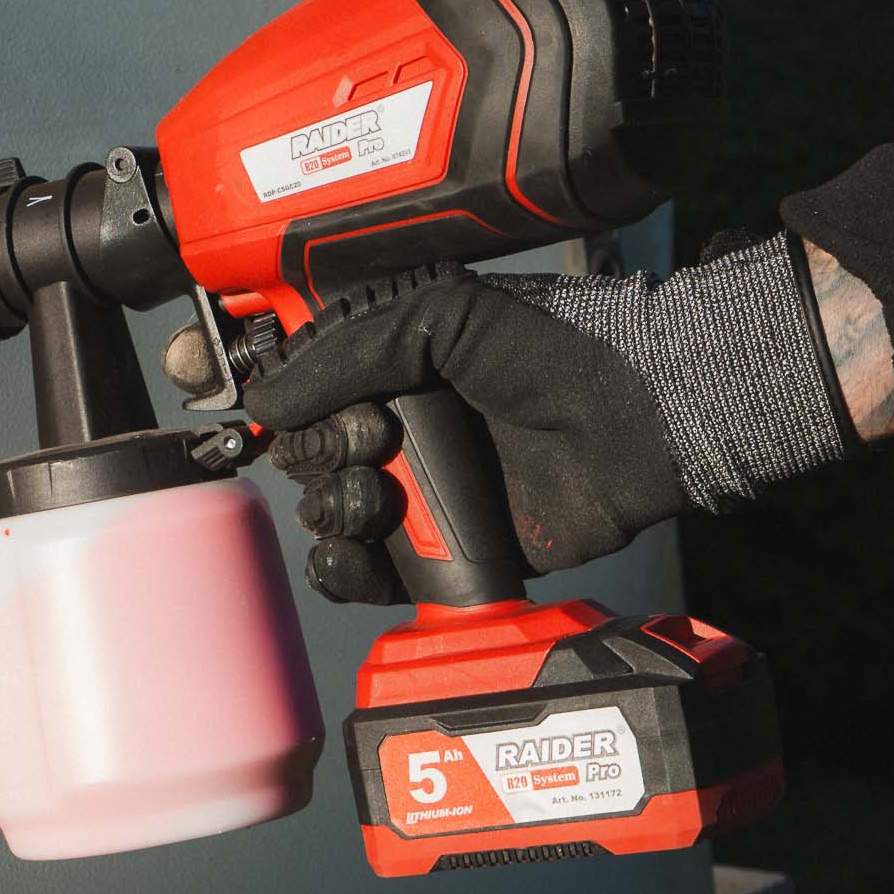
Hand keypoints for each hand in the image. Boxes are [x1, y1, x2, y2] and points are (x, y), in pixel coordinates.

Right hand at [239, 267, 691, 603]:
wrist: (629, 423)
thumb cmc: (551, 352)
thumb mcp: (441, 316)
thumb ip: (346, 351)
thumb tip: (264, 402)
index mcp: (387, 368)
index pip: (299, 393)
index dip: (285, 403)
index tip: (301, 402)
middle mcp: (395, 430)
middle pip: (305, 459)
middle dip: (320, 457)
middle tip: (379, 442)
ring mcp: (417, 494)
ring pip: (325, 517)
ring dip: (333, 512)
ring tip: (382, 499)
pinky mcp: (441, 556)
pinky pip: (363, 577)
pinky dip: (345, 572)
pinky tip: (361, 555)